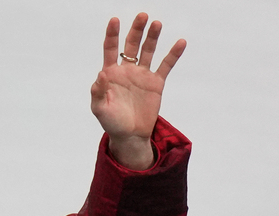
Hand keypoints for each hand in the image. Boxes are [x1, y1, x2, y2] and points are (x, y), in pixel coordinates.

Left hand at [90, 13, 186, 169]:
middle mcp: (127, 70)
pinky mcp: (156, 83)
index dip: (112, 34)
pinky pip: (165, 65)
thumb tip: (100, 75)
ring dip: (152, 37)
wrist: (129, 136)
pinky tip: (180, 42)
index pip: (111, 48)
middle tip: (142, 16)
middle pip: (131, 44)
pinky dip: (173, 54)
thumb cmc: (111, 122)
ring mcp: (142, 75)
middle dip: (136, 30)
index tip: (115, 20)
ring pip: (148, 51)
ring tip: (157, 24)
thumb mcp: (99, 109)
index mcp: (111, 73)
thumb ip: (98, 92)